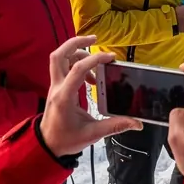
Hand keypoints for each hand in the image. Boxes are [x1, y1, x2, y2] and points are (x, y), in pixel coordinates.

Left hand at [40, 36, 142, 157]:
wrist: (46, 146)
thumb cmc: (66, 140)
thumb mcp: (92, 134)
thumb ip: (115, 126)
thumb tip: (137, 123)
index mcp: (64, 97)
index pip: (77, 69)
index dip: (94, 59)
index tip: (110, 58)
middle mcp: (57, 87)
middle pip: (59, 55)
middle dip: (76, 42)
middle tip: (94, 38)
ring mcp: (55, 86)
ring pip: (59, 58)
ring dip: (77, 52)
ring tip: (97, 60)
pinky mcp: (57, 87)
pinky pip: (63, 67)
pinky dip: (77, 63)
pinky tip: (92, 77)